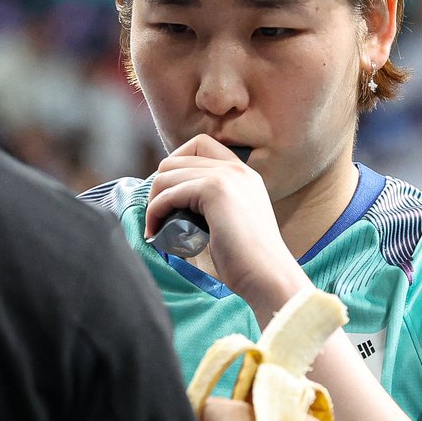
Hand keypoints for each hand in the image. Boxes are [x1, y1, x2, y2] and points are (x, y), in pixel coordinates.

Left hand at [145, 135, 309, 317]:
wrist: (267, 275)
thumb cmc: (248, 260)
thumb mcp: (232, 220)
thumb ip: (212, 204)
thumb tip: (174, 202)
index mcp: (243, 173)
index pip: (198, 145)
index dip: (176, 167)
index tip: (169, 198)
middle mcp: (235, 168)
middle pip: (176, 158)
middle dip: (159, 186)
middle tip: (158, 215)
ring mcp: (226, 175)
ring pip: (167, 174)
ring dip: (153, 201)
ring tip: (156, 226)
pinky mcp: (214, 190)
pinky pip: (168, 193)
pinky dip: (154, 212)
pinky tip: (155, 232)